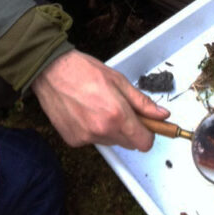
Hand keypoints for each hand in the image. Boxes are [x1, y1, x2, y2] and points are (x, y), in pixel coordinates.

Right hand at [31, 50, 170, 148]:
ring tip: (100, 107)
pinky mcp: (73, 141)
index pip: (144, 143)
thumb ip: (142, 102)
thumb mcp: (119, 81)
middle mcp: (102, 131)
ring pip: (111, 142)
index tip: (146, 124)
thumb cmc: (83, 71)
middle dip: (131, 130)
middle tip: (122, 109)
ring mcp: (86, 138)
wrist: (51, 72)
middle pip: (129, 144)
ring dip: (112, 130)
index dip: (148, 133)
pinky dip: (94, 130)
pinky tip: (86, 113)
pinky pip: (93, 141)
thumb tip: (162, 114)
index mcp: (117, 115)